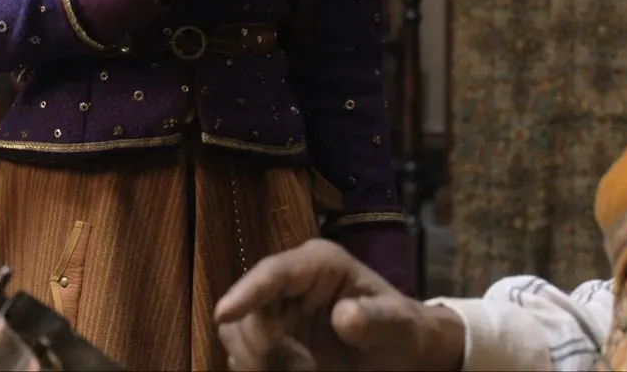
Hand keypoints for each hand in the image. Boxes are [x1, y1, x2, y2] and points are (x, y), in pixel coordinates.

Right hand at [214, 240, 464, 371]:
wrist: (400, 354)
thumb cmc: (402, 330)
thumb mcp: (398, 326)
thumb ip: (376, 320)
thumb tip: (346, 316)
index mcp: (318, 265)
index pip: (274, 272)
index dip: (246, 291)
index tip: (224, 313)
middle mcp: (289, 284)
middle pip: (247, 308)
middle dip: (261, 345)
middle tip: (303, 371)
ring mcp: (276, 312)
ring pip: (237, 334)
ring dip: (257, 362)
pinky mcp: (271, 340)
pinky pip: (244, 357)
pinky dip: (258, 370)